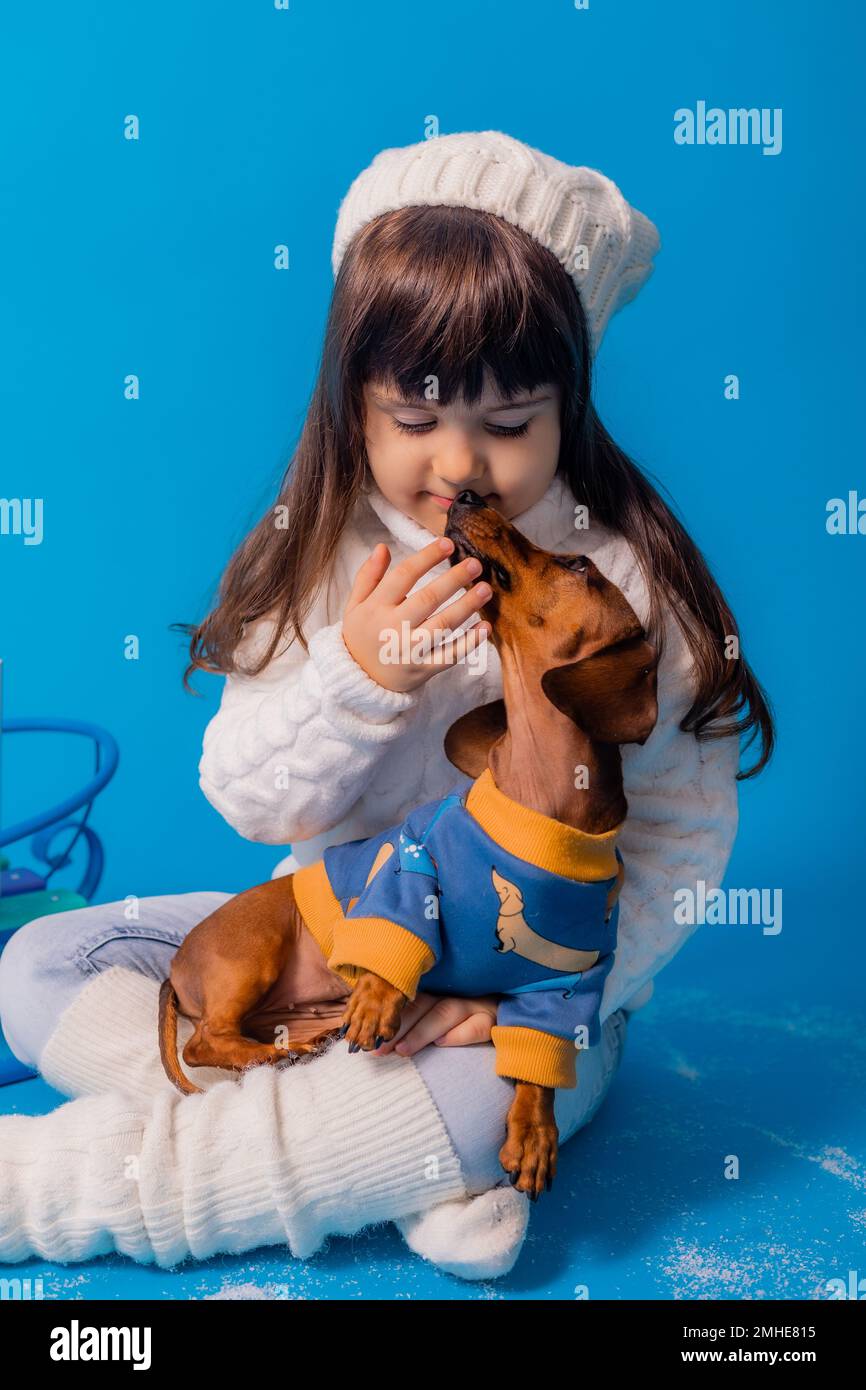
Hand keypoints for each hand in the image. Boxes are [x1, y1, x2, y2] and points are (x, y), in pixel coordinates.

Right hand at [342, 537, 491, 693]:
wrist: (359, 680)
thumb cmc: (361, 636)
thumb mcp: (355, 605)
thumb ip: (368, 576)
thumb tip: (383, 547)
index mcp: (376, 607)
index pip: (403, 576)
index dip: (427, 557)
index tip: (448, 543)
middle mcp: (392, 628)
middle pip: (428, 599)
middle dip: (454, 579)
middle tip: (476, 564)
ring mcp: (408, 651)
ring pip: (443, 625)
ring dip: (467, 606)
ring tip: (485, 589)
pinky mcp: (422, 670)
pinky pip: (450, 656)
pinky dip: (469, 643)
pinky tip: (485, 626)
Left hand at [370, 992, 499, 1056]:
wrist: (515, 1018)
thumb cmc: (467, 1022)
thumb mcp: (441, 1016)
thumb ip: (417, 1021)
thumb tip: (380, 1041)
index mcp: (440, 991)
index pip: (410, 1000)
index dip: (390, 1016)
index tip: (370, 1035)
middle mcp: (456, 993)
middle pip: (423, 1004)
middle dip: (399, 1027)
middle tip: (378, 1047)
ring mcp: (477, 1004)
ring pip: (446, 1011)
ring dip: (422, 1031)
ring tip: (402, 1050)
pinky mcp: (496, 1020)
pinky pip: (477, 1025)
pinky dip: (459, 1034)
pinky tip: (442, 1043)